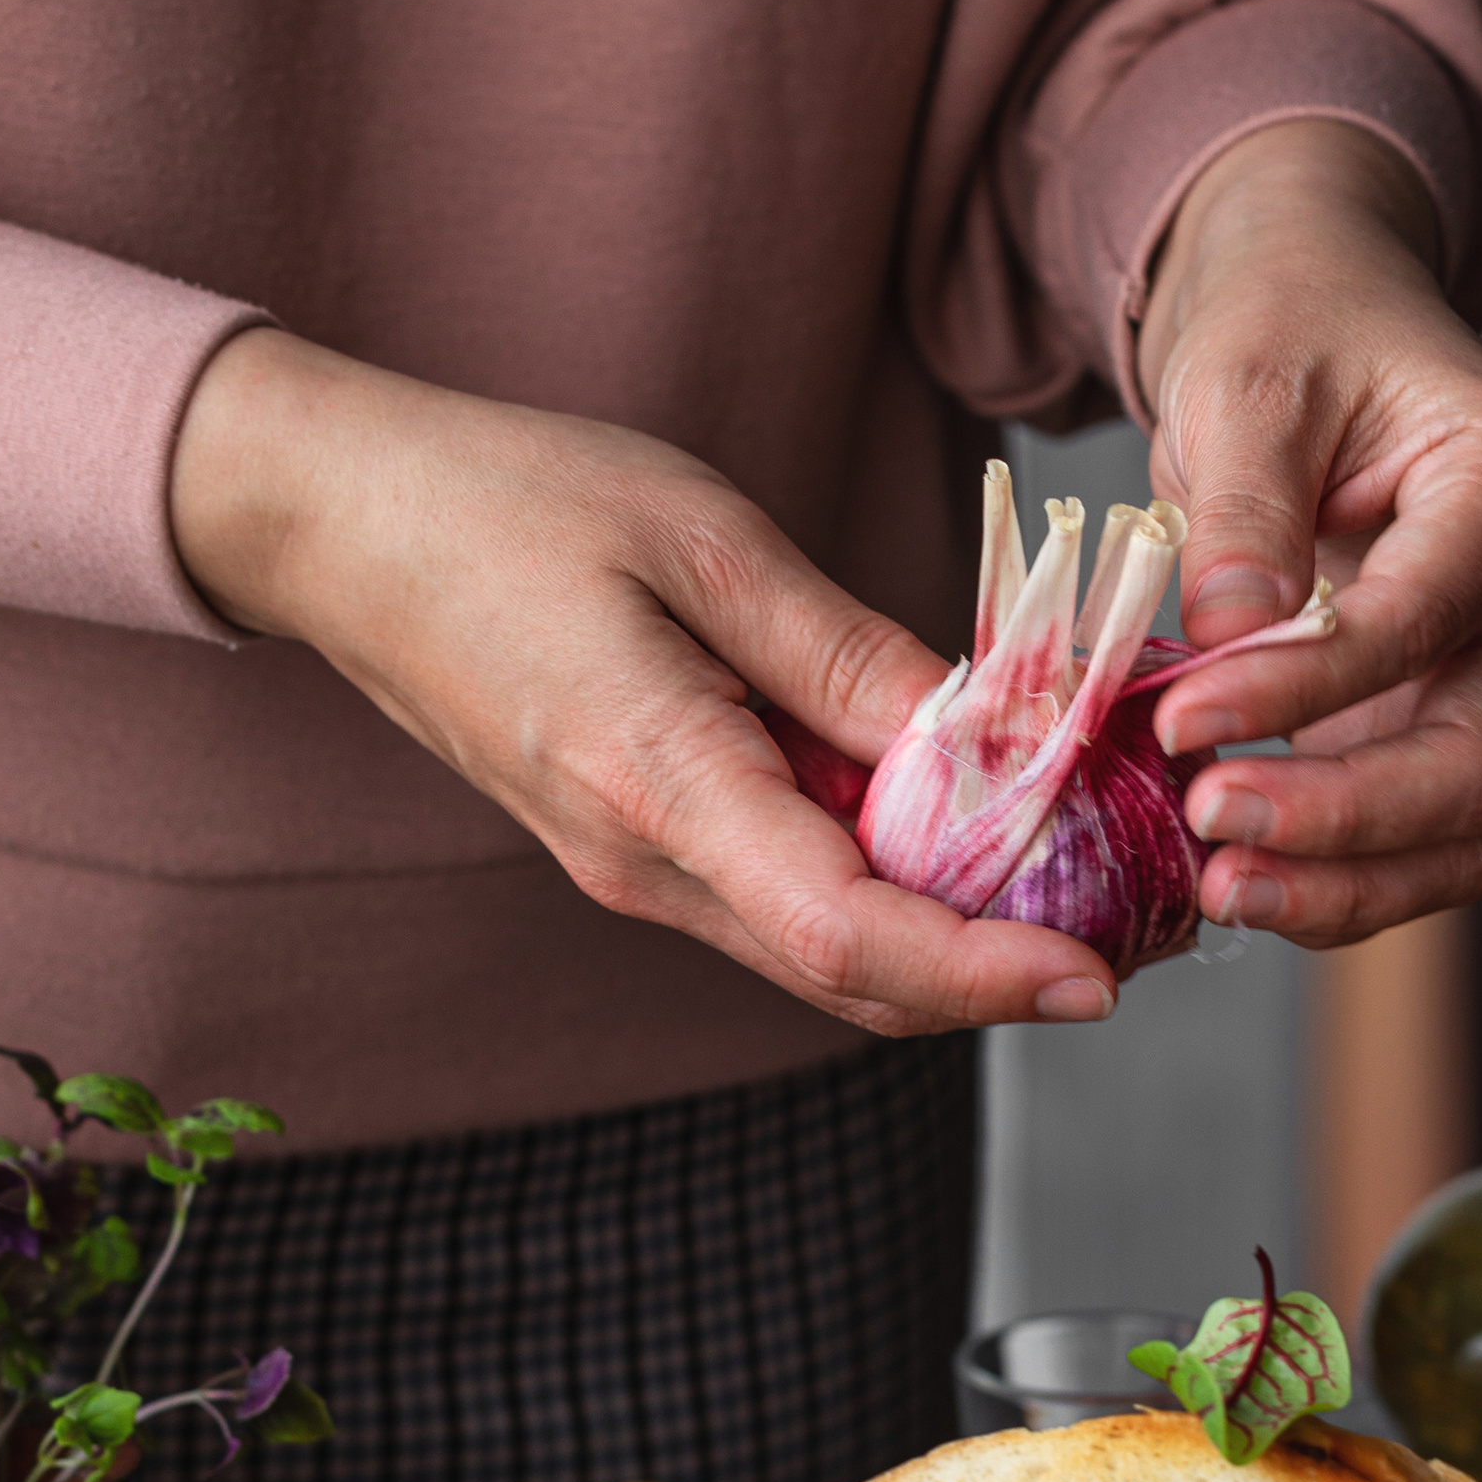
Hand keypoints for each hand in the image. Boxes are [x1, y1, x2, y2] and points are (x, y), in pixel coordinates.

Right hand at [168, 332, 1120, 1032]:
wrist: (343, 528)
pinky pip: (788, 906)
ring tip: (1084, 888)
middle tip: (1139, 928)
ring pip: (828, 957)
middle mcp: (647, 866)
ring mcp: (638, 872)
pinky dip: (891, 899)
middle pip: (856, 979)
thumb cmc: (512, 503)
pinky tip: (968, 840)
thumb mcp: (704, 542)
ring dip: (955, 948)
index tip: (1097, 973)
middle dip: (1003, 977)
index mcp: (660, 786)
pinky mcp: (641, 851)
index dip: (983, 973)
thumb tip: (992, 738)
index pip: (846, 934)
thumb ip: (846, 656)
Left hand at [1137, 119, 1481, 944]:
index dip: (1304, 688)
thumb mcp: (1246, 381)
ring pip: (1463, 825)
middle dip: (1346, 819)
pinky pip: (1414, 834)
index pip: (1424, 620)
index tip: (1183, 720)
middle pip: (1479, 756)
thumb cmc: (1290, 324)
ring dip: (1349, 881)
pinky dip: (1335, 875)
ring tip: (1218, 887)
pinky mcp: (1437, 717)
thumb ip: (1246, 508)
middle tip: (1211, 829)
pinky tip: (1238, 879)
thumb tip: (1233, 633)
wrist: (1308, 318)